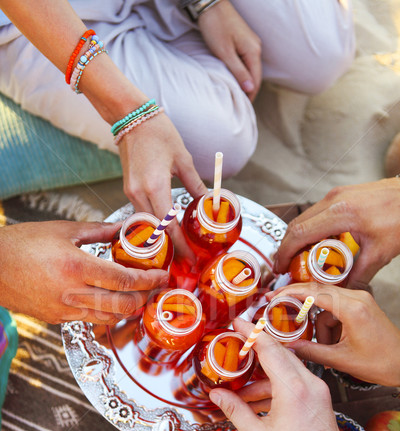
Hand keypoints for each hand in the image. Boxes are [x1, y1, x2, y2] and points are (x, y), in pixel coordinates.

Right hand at [0, 220, 168, 323]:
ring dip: (127, 308)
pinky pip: (90, 320)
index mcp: (75, 266)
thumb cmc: (22, 244)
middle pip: (122, 304)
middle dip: (143, 297)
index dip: (148, 280)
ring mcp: (64, 309)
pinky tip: (109, 300)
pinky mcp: (57, 319)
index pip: (123, 280)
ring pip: (109, 317)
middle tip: (152, 287)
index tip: (161, 276)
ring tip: (135, 294)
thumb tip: (125, 227)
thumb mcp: (63, 230)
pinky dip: (106, 312)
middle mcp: (72, 292)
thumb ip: (99, 231)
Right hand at [119, 112, 206, 257]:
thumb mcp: (183, 159)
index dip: (181, 246)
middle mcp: (139, 194)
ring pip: (147, 226)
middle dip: (171, 249)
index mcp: (156, 187)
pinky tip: (166, 231)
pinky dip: (154, 226)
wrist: (130, 116)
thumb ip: (196, 185)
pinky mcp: (128, 190)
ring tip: (177, 250)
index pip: (169, 226)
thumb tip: (209, 203)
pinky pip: (142, 215)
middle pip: (156, 232)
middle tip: (185, 262)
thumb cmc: (158, 133)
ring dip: (162, 239)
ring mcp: (131, 193)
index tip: (190, 259)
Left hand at [198, 0, 261, 101]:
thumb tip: (251, 89)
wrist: (209, 3)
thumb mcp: (225, 53)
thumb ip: (238, 72)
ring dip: (245, 82)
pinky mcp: (244, 40)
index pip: (256, 81)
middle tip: (238, 106)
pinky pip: (246, 62)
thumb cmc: (215, 27)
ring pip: (250, 69)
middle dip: (249, 91)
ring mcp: (251, 43)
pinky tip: (235, 79)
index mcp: (253, 51)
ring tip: (236, 95)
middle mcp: (256, 47)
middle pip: (255, 76)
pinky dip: (242, 73)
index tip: (242, 108)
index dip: (250, 96)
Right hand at [209, 318, 349, 430]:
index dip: (251, 333)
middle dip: (256, 351)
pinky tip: (257, 402)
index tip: (237, 322)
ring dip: (263, 377)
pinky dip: (276, 387)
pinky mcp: (321, 400)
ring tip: (240, 393)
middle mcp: (310, 384)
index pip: (270, 349)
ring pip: (287, 369)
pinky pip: (295, 382)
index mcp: (294, 389)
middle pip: (279, 355)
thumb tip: (217, 394)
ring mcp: (318, 391)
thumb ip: (235, 409)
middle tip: (235, 349)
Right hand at [268, 283, 399, 386]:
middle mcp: (357, 298)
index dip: (290, 293)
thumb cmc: (382, 363)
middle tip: (278, 306)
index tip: (273, 296)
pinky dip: (329, 325)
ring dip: (319, 325)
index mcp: (353, 308)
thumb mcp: (341, 360)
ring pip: (326, 305)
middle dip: (298, 302)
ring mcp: (360, 300)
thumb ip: (311, 351)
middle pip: (317, 291)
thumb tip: (288, 346)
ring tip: (325, 347)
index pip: (314, 292)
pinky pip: (336, 310)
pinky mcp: (361, 306)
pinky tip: (332, 343)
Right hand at [274, 178, 399, 287]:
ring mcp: (336, 194)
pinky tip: (317, 245)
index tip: (280, 268)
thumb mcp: (380, 252)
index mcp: (341, 213)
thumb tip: (343, 293)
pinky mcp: (342, 194)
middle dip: (287, 247)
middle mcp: (334, 200)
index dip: (285, 252)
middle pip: (297, 225)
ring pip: (305, 218)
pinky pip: (317, 213)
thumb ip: (358, 275)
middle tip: (286, 267)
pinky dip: (311, 230)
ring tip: (299, 259)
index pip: (300, 233)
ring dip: (298, 238)